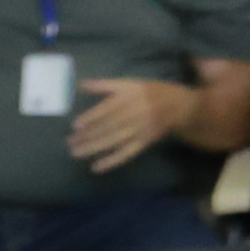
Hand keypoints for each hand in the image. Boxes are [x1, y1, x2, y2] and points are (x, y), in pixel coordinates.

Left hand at [71, 78, 192, 172]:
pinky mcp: (144, 143)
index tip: (75, 126)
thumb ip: (105, 85)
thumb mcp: (130, 83)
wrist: (179, 106)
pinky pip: (127, 153)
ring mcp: (139, 130)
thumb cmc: (150, 92)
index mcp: (129, 97)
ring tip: (76, 153)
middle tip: (70, 143)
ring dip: (95, 148)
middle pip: (108, 127)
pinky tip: (97, 167)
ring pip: (114, 141)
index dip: (91, 118)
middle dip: (88, 136)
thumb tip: (81, 84)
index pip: (107, 109)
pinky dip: (112, 161)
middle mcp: (134, 114)